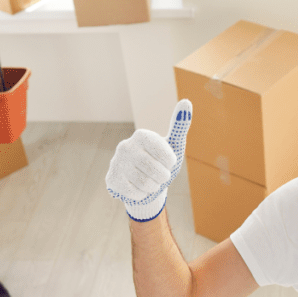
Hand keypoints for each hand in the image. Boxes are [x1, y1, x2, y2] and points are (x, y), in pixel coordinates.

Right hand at [106, 99, 191, 220]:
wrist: (144, 184)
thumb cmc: (161, 163)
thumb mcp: (174, 146)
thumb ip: (180, 125)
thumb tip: (186, 102)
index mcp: (141, 135)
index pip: (167, 156)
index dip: (170, 163)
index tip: (168, 162)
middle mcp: (126, 146)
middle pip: (156, 171)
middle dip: (163, 177)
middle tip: (159, 175)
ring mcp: (116, 162)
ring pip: (145, 183)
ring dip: (153, 187)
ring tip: (150, 181)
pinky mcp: (111, 179)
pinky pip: (135, 193)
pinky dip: (142, 194)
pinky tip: (138, 187)